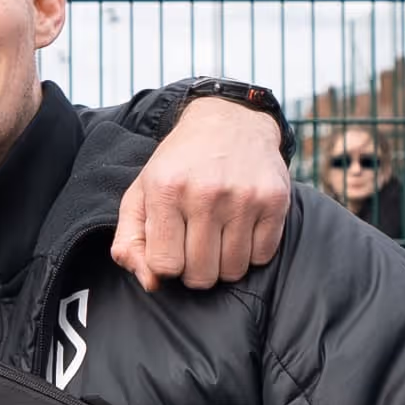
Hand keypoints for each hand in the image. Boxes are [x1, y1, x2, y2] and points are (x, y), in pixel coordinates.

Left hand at [114, 96, 293, 290]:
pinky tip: (241, 227)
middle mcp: (206, 192)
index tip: (171, 245)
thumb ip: (130, 241)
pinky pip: (261, 257)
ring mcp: (244, 197)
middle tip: (195, 243)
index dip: (166, 263)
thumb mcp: (141, 193)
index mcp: (166, 189)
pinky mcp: (275, 200)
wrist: (230, 121)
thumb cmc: (181, 165)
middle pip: (200, 276)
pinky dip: (251, 251)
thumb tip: (151, 283)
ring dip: (223, 263)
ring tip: (218, 235)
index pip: (164, 266)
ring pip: (232, 272)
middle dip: (195, 268)